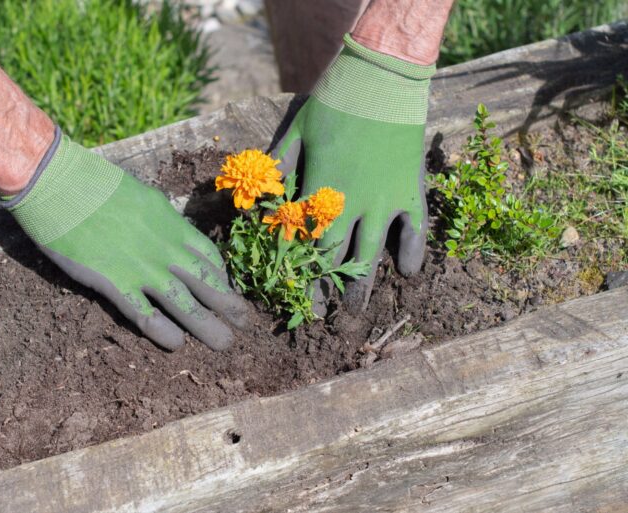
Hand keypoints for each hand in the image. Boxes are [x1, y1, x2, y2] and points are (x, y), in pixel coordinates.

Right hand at [2, 129, 248, 350]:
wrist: (59, 183)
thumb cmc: (94, 183)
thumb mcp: (141, 196)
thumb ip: (158, 218)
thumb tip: (168, 229)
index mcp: (171, 224)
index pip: (208, 258)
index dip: (222, 278)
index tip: (226, 291)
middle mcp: (165, 248)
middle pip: (206, 283)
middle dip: (229, 305)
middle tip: (244, 323)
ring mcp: (142, 268)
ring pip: (185, 303)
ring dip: (207, 326)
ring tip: (224, 343)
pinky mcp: (114, 283)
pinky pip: (145, 315)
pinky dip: (163, 332)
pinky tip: (175, 344)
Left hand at [274, 35, 434, 314]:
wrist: (383, 77)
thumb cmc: (335, 101)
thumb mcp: (296, 130)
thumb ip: (278, 168)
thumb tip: (258, 200)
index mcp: (319, 192)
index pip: (303, 243)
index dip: (295, 272)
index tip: (289, 296)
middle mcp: (352, 204)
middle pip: (335, 258)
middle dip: (324, 291)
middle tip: (320, 321)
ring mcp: (385, 200)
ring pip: (372, 253)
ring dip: (362, 287)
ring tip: (356, 313)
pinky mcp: (412, 191)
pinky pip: (414, 229)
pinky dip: (412, 251)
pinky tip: (409, 273)